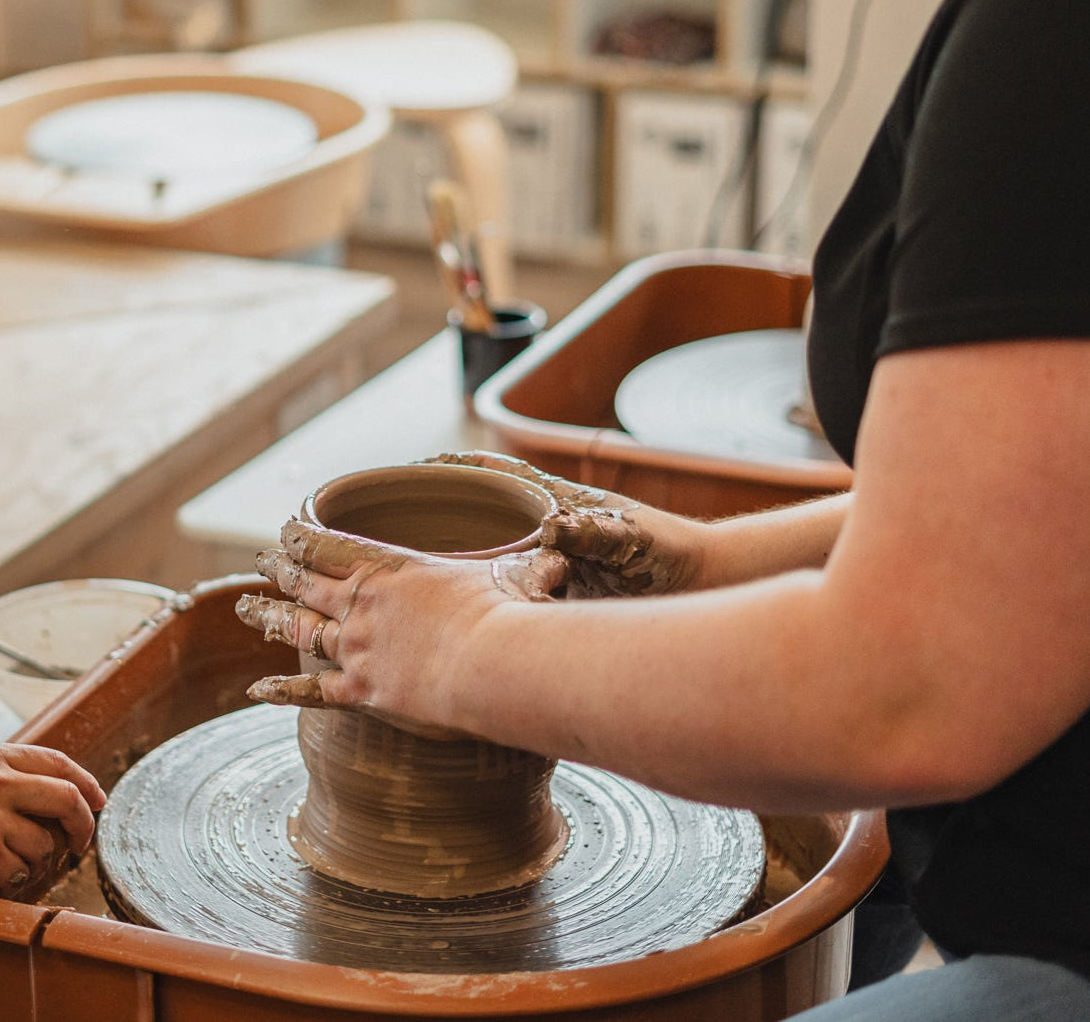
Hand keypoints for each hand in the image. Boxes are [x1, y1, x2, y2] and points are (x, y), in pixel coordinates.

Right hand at [0, 743, 105, 896]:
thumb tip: (38, 788)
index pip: (58, 763)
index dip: (86, 783)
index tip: (98, 801)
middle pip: (67, 797)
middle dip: (84, 823)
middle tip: (82, 842)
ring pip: (43, 842)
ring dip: (36, 861)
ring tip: (12, 865)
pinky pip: (16, 870)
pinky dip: (10, 879)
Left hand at [237, 517, 566, 735]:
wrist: (492, 660)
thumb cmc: (509, 612)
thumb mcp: (520, 575)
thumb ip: (535, 565)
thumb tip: (565, 554)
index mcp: (390, 567)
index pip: (330, 544)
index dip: (302, 536)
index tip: (286, 530)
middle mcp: (362, 604)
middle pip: (306, 582)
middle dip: (280, 569)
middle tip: (262, 561)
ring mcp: (357, 648)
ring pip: (300, 629)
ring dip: (269, 617)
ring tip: (244, 607)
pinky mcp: (363, 691)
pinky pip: (313, 691)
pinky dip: (282, 690)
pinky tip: (255, 690)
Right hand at [426, 452, 704, 595]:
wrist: (702, 585)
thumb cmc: (670, 554)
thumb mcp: (632, 541)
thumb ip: (595, 532)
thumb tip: (553, 526)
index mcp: (557, 503)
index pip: (492, 474)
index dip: (450, 468)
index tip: (409, 468)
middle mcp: (546, 528)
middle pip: (476, 511)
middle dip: (433, 513)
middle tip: (388, 527)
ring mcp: (548, 561)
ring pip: (484, 554)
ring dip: (448, 560)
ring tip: (400, 578)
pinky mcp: (556, 595)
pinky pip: (504, 591)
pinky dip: (475, 598)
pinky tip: (449, 622)